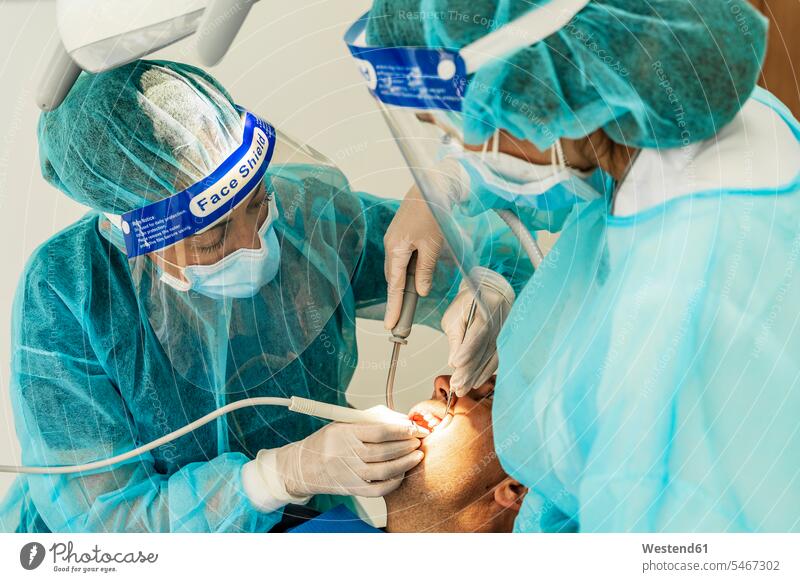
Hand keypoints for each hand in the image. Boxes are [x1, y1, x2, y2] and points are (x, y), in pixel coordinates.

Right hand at [272, 421, 425, 497]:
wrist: (304, 466)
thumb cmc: (330, 441)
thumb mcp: (347, 422)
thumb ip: (376, 419)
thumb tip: (405, 421)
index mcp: (344, 433)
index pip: (380, 431)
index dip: (403, 430)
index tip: (416, 428)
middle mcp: (344, 454)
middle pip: (385, 451)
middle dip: (407, 445)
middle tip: (420, 440)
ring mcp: (348, 474)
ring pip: (384, 470)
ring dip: (405, 462)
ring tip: (417, 455)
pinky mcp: (351, 489)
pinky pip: (379, 489)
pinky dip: (394, 482)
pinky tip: (403, 472)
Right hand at [383, 184, 443, 329]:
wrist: (431, 186)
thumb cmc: (433, 213)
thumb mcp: (432, 245)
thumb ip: (425, 270)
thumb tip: (420, 291)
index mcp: (396, 249)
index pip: (394, 286)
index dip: (393, 306)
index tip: (390, 324)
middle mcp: (391, 246)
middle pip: (393, 279)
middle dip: (395, 300)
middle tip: (398, 321)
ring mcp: (394, 240)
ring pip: (397, 270)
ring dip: (401, 286)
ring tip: (406, 305)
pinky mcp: (400, 235)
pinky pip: (400, 260)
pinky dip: (405, 273)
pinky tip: (413, 279)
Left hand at [441, 268, 514, 395]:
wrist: (490, 293)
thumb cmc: (468, 303)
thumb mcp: (455, 315)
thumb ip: (456, 337)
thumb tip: (454, 362)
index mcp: (487, 309)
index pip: (478, 333)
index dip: (467, 350)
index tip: (455, 363)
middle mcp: (501, 322)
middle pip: (485, 349)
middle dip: (469, 369)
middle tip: (456, 385)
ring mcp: (505, 333)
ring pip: (490, 357)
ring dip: (476, 375)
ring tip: (462, 388)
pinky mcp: (505, 342)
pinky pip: (496, 360)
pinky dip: (485, 372)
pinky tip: (475, 383)